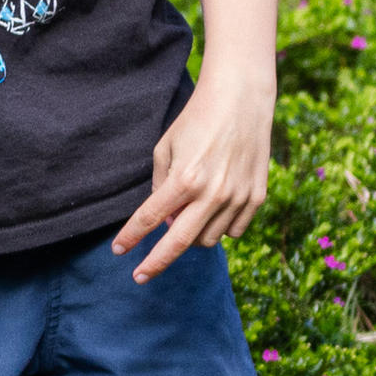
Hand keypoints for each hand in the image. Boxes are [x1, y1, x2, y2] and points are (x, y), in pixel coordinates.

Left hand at [111, 86, 272, 280]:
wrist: (242, 100)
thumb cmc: (197, 120)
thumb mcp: (166, 147)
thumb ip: (160, 185)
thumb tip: (162, 221)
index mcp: (184, 179)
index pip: (149, 218)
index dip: (131, 237)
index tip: (118, 251)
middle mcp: (212, 193)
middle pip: (178, 243)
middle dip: (155, 263)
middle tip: (140, 275)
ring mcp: (238, 198)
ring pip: (207, 240)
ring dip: (191, 236)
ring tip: (186, 216)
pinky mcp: (256, 198)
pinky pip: (233, 231)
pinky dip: (219, 227)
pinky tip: (213, 210)